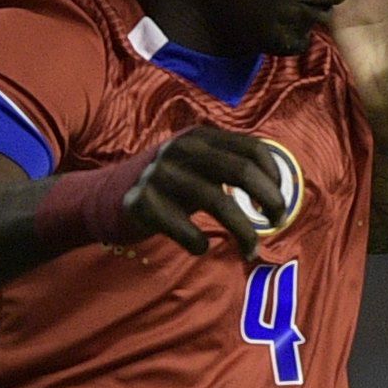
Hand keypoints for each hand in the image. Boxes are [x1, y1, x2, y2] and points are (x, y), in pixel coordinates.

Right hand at [124, 125, 299, 261]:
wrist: (107, 196)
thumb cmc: (168, 185)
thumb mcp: (197, 164)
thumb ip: (230, 166)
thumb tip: (278, 192)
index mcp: (200, 137)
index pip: (253, 148)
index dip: (276, 177)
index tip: (281, 203)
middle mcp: (181, 149)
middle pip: (241, 172)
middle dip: (269, 201)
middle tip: (277, 223)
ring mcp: (160, 175)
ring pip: (219, 202)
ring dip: (244, 232)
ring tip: (251, 251)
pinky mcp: (143, 203)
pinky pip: (187, 231)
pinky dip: (200, 245)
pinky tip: (200, 248)